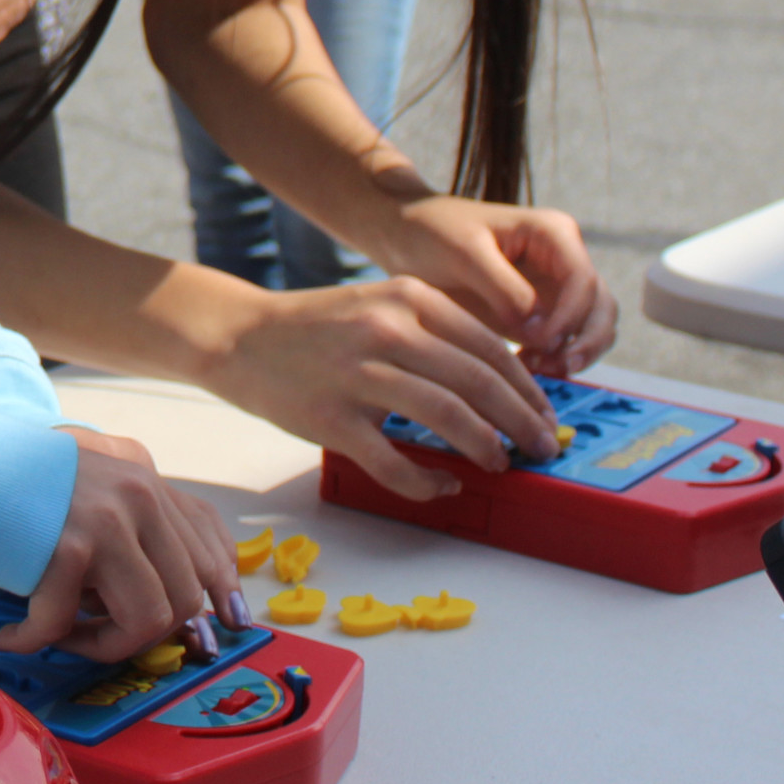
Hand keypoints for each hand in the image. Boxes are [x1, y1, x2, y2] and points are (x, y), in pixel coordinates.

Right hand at [0, 429, 237, 661]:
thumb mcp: (79, 487)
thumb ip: (126, 525)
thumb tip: (181, 604)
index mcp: (141, 474)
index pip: (209, 540)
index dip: (216, 593)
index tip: (206, 633)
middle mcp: (137, 491)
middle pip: (186, 593)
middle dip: (142, 634)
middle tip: (93, 638)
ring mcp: (107, 517)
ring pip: (149, 618)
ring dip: (102, 645)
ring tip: (58, 635)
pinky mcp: (68, 545)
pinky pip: (69, 623)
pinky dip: (36, 639)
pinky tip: (13, 635)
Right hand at [200, 276, 560, 498]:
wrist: (238, 336)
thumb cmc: (314, 327)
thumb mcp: (377, 304)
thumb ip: (432, 332)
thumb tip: (498, 384)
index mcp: (406, 297)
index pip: (490, 348)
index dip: (528, 389)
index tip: (545, 416)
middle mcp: (386, 329)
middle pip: (479, 383)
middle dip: (522, 423)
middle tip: (540, 449)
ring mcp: (356, 374)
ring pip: (448, 417)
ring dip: (486, 449)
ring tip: (500, 465)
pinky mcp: (330, 417)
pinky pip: (394, 461)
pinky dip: (427, 482)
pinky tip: (442, 485)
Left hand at [380, 193, 615, 374]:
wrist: (406, 235)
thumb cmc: (433, 232)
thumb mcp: (463, 252)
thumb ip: (504, 287)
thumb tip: (539, 330)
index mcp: (553, 233)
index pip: (583, 281)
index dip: (569, 317)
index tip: (539, 342)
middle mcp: (564, 258)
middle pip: (600, 307)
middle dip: (584, 341)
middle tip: (553, 369)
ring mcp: (556, 285)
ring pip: (593, 327)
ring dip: (574, 353)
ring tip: (535, 370)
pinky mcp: (542, 310)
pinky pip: (566, 339)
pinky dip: (557, 357)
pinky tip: (525, 368)